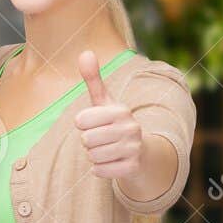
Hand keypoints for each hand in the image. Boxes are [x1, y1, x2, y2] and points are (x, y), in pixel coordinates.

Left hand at [73, 50, 143, 179]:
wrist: (141, 153)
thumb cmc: (114, 124)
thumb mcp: (104, 102)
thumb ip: (93, 79)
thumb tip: (85, 52)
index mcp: (121, 110)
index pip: (80, 121)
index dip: (82, 124)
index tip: (94, 123)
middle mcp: (131, 128)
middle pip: (85, 140)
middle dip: (88, 141)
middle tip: (102, 139)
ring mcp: (134, 148)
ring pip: (92, 156)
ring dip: (94, 155)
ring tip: (107, 149)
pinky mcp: (133, 168)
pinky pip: (99, 171)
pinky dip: (100, 169)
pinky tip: (111, 162)